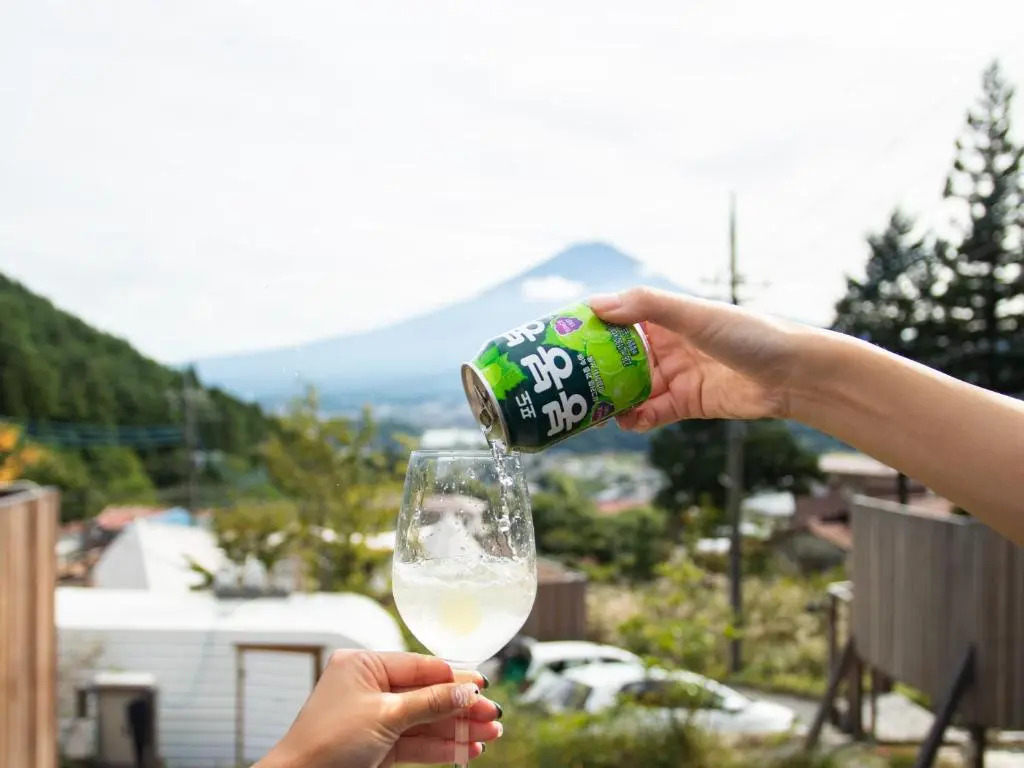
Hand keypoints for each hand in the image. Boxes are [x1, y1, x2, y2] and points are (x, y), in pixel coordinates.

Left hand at [257, 650, 502, 767]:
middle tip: (494, 716)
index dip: (454, 676)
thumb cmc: (327, 742)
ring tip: (490, 736)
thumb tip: (469, 689)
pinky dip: (441, 747)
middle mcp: (370, 687)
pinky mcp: (378, 746)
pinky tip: (467, 750)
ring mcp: (375, 717)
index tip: (484, 685)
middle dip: (461, 707)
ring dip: (457, 730)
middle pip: (427, 694)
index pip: (420, 666)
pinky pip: (416, 743)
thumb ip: (431, 702)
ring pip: (425, 721)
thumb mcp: (386, 716)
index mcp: (363, 664)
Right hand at [589, 287, 809, 429]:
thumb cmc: (750, 334)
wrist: (794, 374)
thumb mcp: (695, 314)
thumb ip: (647, 306)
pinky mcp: (687, 404)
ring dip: (612, 399)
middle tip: (567, 381)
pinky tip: (627, 421)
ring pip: (631, 389)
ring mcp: (676, 376)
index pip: (618, 319)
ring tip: (592, 408)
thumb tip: (598, 305)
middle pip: (619, 358)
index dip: (590, 327)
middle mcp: (668, 346)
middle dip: (594, 370)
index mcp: (667, 317)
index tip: (560, 337)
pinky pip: (652, 414)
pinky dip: (637, 419)